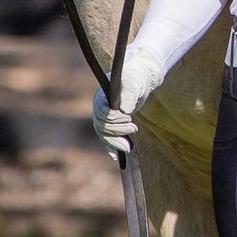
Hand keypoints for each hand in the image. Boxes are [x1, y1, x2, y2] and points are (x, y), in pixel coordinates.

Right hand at [92, 45, 165, 160]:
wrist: (137, 82)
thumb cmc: (135, 80)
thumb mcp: (134, 85)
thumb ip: (129, 96)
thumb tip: (125, 110)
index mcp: (101, 97)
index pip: (102, 113)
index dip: (114, 119)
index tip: (128, 117)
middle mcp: (99, 108)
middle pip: (102, 126)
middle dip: (118, 130)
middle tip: (135, 128)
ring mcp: (103, 117)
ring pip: (103, 135)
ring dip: (115, 142)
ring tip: (129, 148)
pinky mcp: (110, 124)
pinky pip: (106, 138)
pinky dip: (111, 147)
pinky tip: (116, 156)